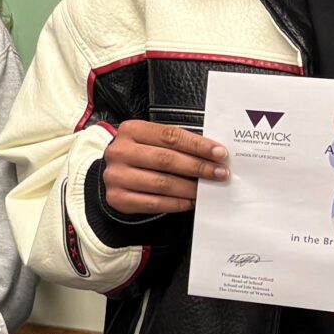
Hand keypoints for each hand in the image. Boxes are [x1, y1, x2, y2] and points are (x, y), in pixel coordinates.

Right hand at [100, 119, 227, 216]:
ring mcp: (116, 176)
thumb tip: (212, 155)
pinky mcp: (117, 198)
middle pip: (166, 159)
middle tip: (220, 173)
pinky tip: (190, 201)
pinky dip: (176, 203)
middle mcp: (120, 152)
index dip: (197, 145)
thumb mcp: (151, 140)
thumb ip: (176, 144)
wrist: (113, 174)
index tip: (220, 153)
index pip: (170, 136)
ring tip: (207, 188)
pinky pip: (153, 203)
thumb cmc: (139, 155)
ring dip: (190, 188)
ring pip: (161, 183)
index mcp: (131, 130)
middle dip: (198, 167)